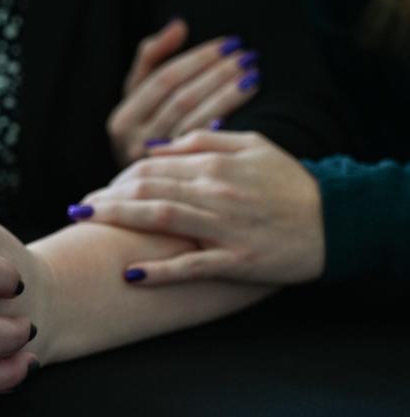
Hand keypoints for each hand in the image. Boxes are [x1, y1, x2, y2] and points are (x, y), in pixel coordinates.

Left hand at [72, 131, 324, 284]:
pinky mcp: (237, 259)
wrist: (337, 219)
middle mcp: (215, 192)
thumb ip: (202, 141)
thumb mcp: (251, 145)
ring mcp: (225, 227)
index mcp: (215, 164)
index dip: (118, 178)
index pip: (152, 167)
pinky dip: (160, 271)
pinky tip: (130, 274)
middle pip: (148, 190)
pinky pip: (192, 265)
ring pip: (161, 219)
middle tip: (79, 209)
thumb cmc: (290, 182)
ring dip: (119, 220)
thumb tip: (156, 147)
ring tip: (88, 223)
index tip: (97, 191)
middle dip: (107, 198)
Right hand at [108, 19, 259, 166]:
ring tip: (253, 74)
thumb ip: (151, 58)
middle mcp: (134, 142)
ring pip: (198, 119)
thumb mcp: (136, 95)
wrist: (138, 196)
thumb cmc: (143, 130)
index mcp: (121, 119)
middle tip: (247, 56)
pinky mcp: (179, 177)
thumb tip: (179, 24)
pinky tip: (249, 106)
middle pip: (182, 98)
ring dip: (228, 94)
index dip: (198, 59)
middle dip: (217, 74)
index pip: (164, 79)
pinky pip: (208, 143)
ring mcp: (157, 162)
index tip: (227, 43)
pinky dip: (228, 120)